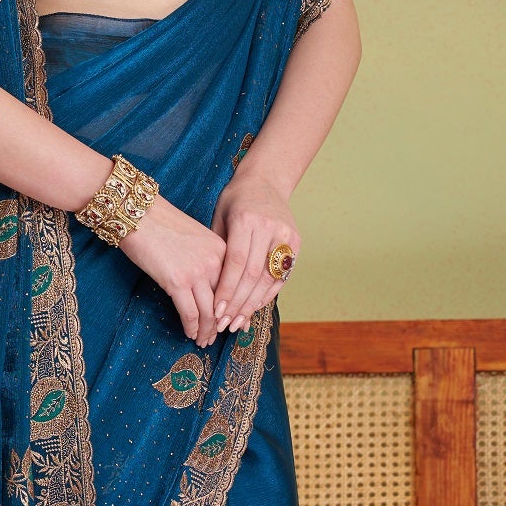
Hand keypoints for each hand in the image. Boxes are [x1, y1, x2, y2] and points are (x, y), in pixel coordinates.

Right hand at [117, 192, 227, 345]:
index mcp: (222, 250)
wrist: (138, 212)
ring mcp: (197, 272)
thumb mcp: (194, 238)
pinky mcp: (177, 282)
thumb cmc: (161, 224)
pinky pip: (190, 313)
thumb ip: (206, 259)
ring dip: (206, 331)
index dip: (234, 308)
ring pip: (209, 312)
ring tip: (202, 341)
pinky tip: (189, 334)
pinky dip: (191, 327)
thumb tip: (206, 285)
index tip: (231, 321)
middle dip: (220, 324)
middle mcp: (215, 262)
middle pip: (224, 302)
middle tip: (216, 336)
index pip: (233, 286)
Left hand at [210, 169, 298, 332]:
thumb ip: (218, 251)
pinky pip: (281, 276)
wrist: (265, 181)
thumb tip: (209, 290)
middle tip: (224, 324)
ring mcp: (286, 236)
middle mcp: (270, 228)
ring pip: (269, 278)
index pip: (237, 263)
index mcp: (247, 220)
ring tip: (237, 323)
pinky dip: (267, 294)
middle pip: (253, 274)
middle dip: (238, 303)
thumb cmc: (234, 201)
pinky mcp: (296, 243)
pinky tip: (253, 308)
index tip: (216, 312)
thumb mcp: (220, 218)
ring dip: (252, 304)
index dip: (227, 290)